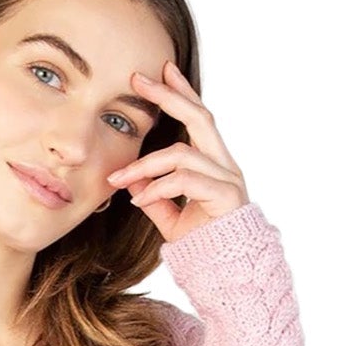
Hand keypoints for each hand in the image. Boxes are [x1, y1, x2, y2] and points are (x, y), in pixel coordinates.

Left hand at [105, 60, 249, 242]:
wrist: (226, 275)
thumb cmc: (203, 245)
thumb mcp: (170, 217)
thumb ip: (153, 195)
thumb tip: (129, 176)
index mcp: (214, 163)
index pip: (199, 118)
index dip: (182, 92)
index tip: (162, 69)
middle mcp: (225, 165)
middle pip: (199, 117)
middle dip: (169, 95)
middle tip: (139, 80)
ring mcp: (228, 179)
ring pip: (182, 153)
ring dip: (145, 164)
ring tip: (118, 179)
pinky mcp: (226, 196)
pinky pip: (185, 181)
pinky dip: (157, 188)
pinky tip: (138, 199)